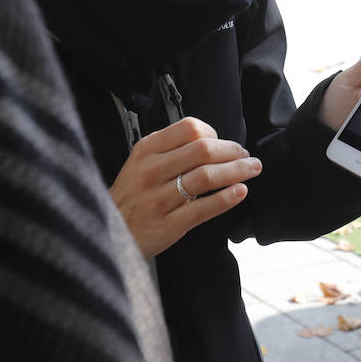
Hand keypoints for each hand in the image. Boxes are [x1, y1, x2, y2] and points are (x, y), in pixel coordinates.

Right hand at [109, 116, 262, 259]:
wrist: (108, 233)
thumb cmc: (132, 195)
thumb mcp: (141, 163)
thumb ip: (170, 150)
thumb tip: (212, 142)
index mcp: (146, 150)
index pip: (189, 128)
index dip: (214, 134)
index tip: (224, 144)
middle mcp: (151, 170)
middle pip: (202, 150)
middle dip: (232, 151)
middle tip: (247, 156)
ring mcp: (158, 198)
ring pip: (206, 177)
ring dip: (236, 171)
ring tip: (252, 170)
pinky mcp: (167, 224)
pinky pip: (203, 208)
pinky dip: (226, 198)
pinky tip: (240, 192)